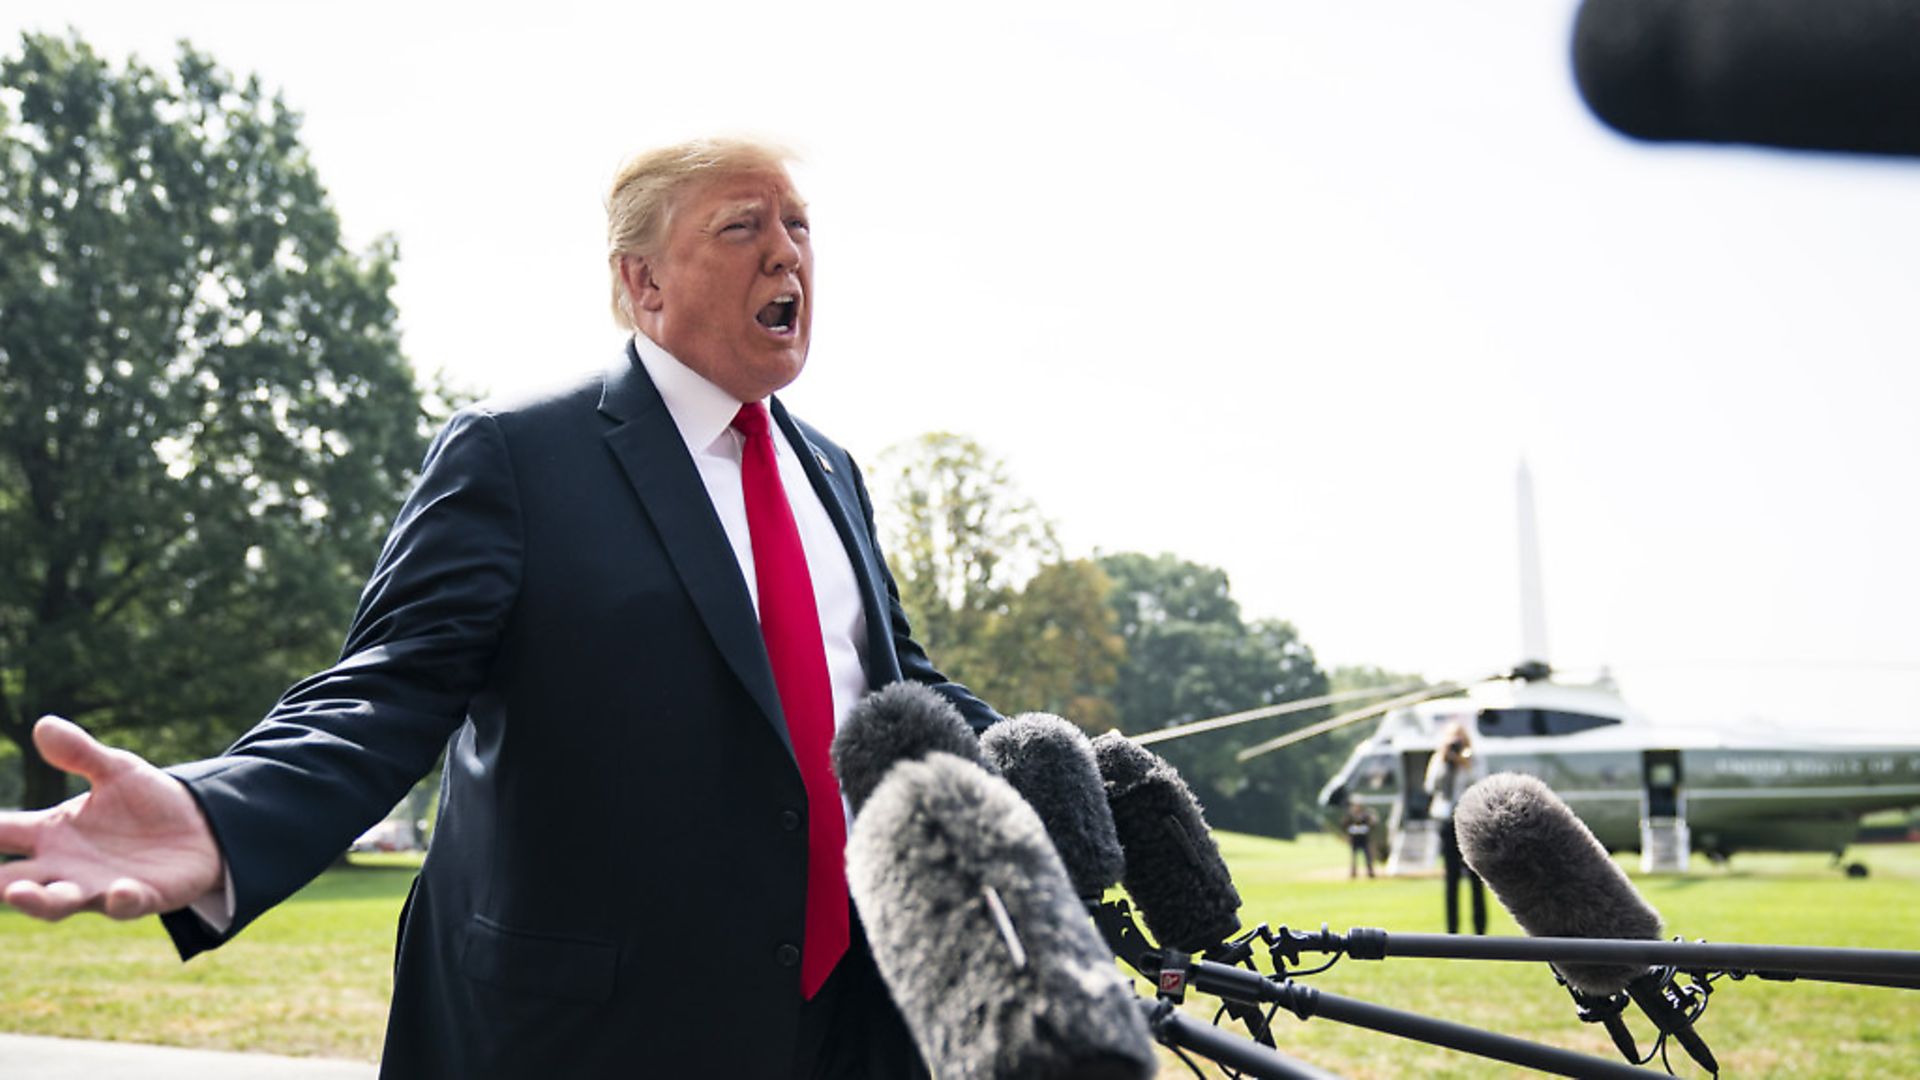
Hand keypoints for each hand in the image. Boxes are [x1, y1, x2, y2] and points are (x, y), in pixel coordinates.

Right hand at [0, 716, 223, 920]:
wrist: (202, 827)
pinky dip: (120, 900)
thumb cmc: (148, 801)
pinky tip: (120, 892)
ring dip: (40, 901)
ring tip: (19, 894)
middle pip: (16, 881)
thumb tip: (43, 724)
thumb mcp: (116, 770)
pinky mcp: (139, 897)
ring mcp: (98, 886)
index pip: (1, 834)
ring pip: (59, 902)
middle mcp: (65, 866)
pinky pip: (125, 905)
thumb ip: (80, 753)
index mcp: (51, 833)